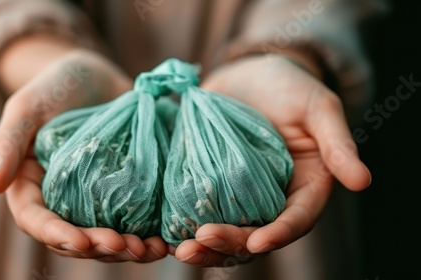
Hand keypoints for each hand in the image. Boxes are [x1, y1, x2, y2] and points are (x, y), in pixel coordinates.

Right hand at [0, 49, 166, 261]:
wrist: (96, 76)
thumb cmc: (55, 86)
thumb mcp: (28, 108)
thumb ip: (8, 143)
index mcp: (32, 185)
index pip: (37, 220)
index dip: (57, 235)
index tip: (83, 241)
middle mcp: (62, 199)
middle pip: (75, 237)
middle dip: (99, 248)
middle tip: (125, 246)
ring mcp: (95, 198)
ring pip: (106, 237)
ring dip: (127, 250)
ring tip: (151, 250)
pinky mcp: (124, 191)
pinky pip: (134, 221)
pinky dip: (149, 235)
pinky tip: (165, 241)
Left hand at [171, 54, 370, 265]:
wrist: (249, 75)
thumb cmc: (290, 88)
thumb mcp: (318, 108)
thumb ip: (337, 144)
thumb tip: (362, 182)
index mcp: (304, 187)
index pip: (296, 219)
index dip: (280, 233)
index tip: (258, 242)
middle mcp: (271, 198)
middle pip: (255, 233)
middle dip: (231, 243)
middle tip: (201, 241)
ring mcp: (238, 195)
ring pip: (225, 231)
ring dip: (205, 246)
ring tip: (181, 249)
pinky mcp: (210, 185)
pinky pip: (198, 211)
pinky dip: (183, 225)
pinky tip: (166, 232)